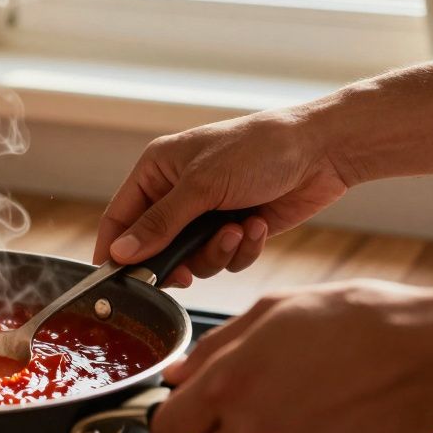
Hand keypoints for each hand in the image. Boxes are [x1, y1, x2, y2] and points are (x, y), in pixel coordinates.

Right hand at [94, 110, 349, 285]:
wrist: (322, 151)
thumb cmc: (257, 150)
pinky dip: (243, 249)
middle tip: (184, 273)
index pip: (120, 216)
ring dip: (216, 253)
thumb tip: (120, 253)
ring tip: (237, 231)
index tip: (110, 282)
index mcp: (157, 170)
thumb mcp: (201, 186)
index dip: (114, 249)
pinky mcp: (237, 230)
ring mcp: (208, 214)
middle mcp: (178, 193)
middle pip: (155, 247)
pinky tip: (257, 225)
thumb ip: (159, 224)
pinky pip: (226, 259)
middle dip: (175, 260)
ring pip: (192, 259)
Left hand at [150, 280, 432, 432]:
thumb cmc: (352, 322)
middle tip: (253, 399)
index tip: (187, 409)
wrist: (425, 354)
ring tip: (302, 398)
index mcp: (225, 385)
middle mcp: (250, 429)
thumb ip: (213, 348)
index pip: (166, 430)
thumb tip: (178, 374)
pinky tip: (328, 414)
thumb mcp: (269, 311)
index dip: (174, 419)